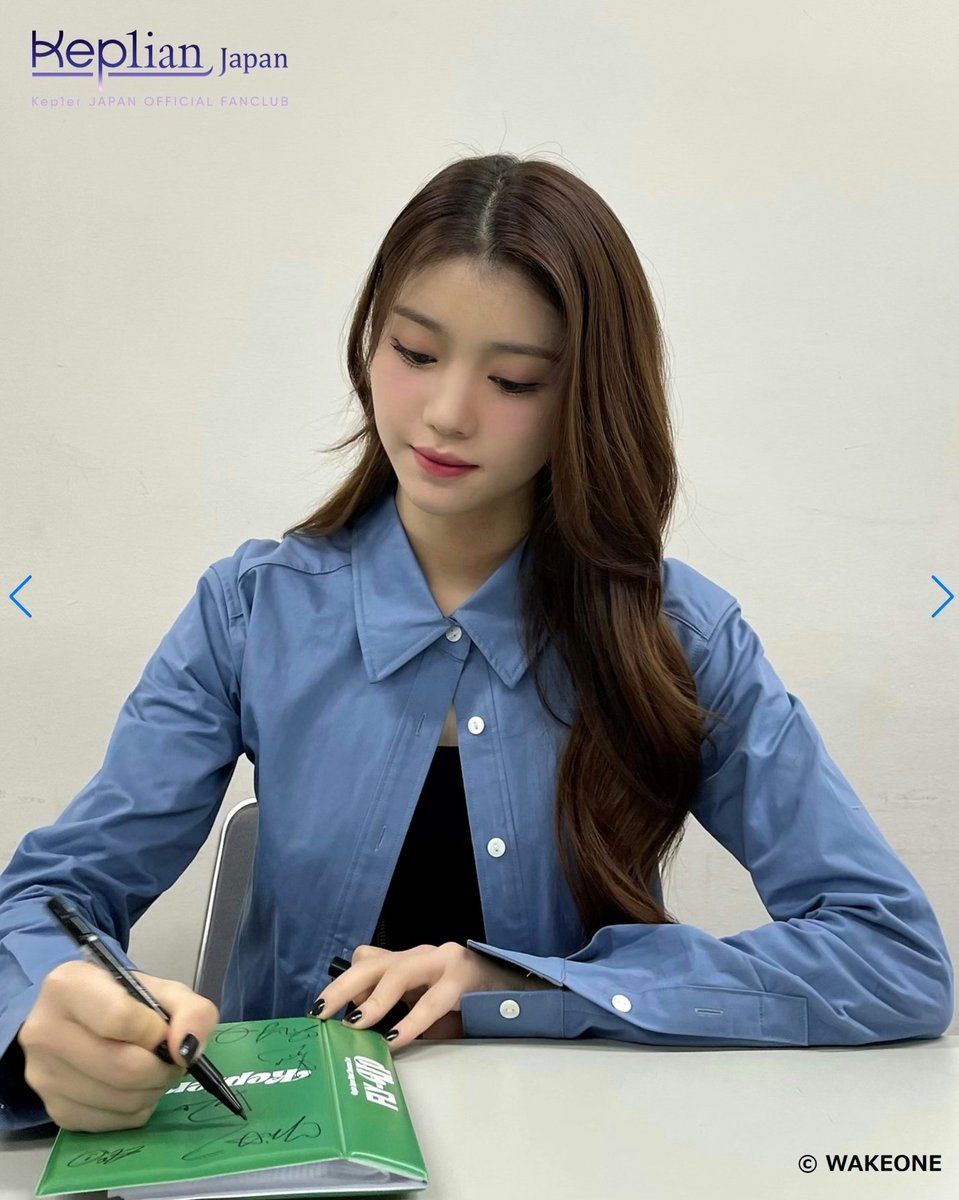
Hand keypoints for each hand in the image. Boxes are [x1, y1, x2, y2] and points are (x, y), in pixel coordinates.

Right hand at [17, 959, 218, 1131]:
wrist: (82, 1020)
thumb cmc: (122, 999)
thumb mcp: (162, 990)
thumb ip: (190, 1010)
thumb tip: (188, 1050)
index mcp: (67, 986)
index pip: (120, 1019)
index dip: (155, 1031)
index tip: (164, 1031)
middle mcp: (43, 1031)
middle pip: (122, 1068)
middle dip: (162, 1068)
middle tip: (171, 1060)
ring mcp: (42, 1076)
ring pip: (120, 1100)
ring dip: (153, 1090)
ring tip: (154, 1070)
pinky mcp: (54, 1110)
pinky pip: (112, 1122)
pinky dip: (135, 1109)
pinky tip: (134, 1088)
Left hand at [311, 942, 553, 1049]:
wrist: (515, 990)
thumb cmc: (466, 1003)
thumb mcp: (425, 1005)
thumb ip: (398, 1008)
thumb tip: (359, 1026)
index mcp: (410, 961)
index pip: (367, 961)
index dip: (342, 984)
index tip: (320, 1011)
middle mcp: (422, 954)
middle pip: (373, 962)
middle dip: (343, 986)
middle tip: (320, 1012)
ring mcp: (443, 960)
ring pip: (399, 972)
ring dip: (374, 1000)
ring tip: (355, 1024)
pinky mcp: (463, 976)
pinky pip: (433, 1000)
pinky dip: (412, 1020)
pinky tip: (396, 1038)